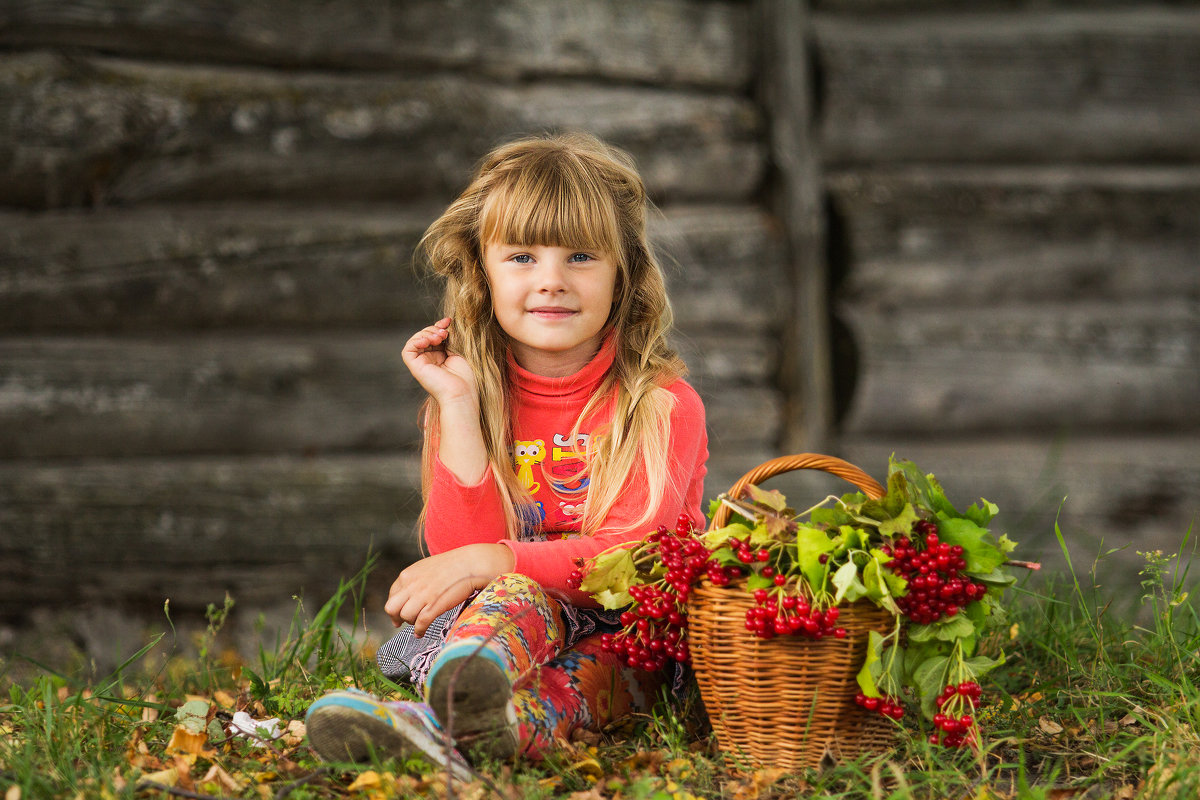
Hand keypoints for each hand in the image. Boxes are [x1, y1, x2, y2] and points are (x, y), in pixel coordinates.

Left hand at [384, 544, 515, 636]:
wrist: (471, 564)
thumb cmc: (453, 565)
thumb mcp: (427, 567)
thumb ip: (415, 579)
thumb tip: (410, 593)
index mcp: (408, 575)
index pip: (392, 595)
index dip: (395, 606)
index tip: (398, 613)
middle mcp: (411, 585)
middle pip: (391, 608)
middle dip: (395, 617)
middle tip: (401, 622)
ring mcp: (422, 596)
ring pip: (405, 617)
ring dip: (411, 622)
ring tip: (419, 622)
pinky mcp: (434, 606)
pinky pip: (420, 624)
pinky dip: (419, 631)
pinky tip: (421, 633)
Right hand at [402, 318, 476, 406]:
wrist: (462, 393)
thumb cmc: (466, 376)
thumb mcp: (459, 350)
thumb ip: (450, 337)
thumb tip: (446, 322)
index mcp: (441, 357)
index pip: (435, 336)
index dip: (439, 326)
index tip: (449, 320)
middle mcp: (430, 360)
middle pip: (425, 336)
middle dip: (434, 329)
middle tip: (445, 333)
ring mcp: (422, 364)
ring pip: (416, 340)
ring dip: (427, 333)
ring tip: (440, 337)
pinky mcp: (415, 367)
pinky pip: (408, 349)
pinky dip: (416, 340)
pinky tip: (428, 341)